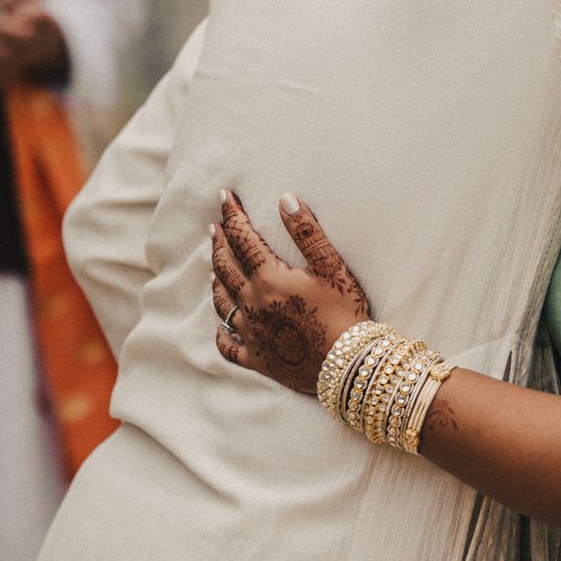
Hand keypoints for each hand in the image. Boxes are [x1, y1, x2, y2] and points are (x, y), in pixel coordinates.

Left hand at [211, 189, 371, 394]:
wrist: (347, 363)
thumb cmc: (344, 312)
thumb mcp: (331, 266)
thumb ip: (307, 232)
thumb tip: (285, 199)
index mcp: (268, 279)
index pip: (243, 239)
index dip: (233, 216)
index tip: (224, 197)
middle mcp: (252, 305)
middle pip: (226, 267)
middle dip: (219, 243)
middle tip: (213, 226)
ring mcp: (251, 334)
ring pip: (222, 302)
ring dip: (216, 280)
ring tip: (213, 267)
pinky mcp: (256, 358)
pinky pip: (228, 346)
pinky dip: (221, 333)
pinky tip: (221, 326)